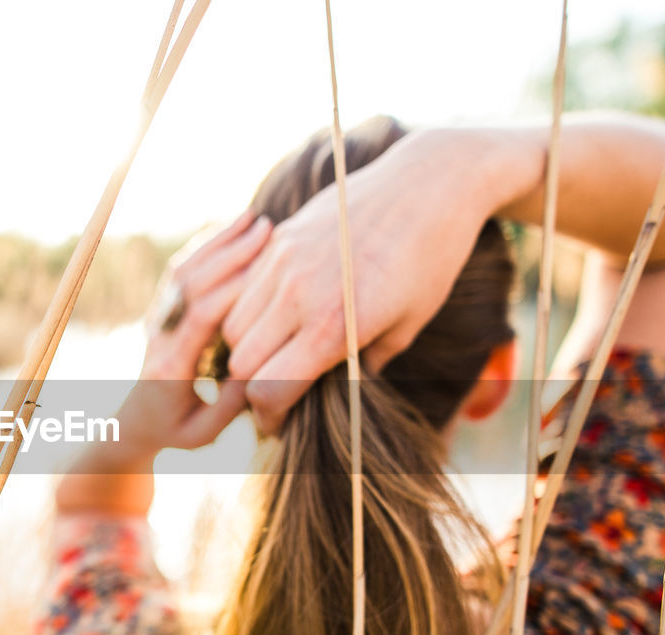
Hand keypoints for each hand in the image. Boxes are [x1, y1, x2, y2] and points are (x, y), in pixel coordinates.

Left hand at [69, 211, 270, 476]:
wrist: (132, 422)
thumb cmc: (175, 431)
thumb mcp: (203, 433)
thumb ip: (228, 407)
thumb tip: (254, 373)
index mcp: (171, 365)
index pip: (201, 316)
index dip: (234, 286)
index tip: (268, 265)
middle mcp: (160, 333)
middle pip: (193, 281)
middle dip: (230, 252)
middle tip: (268, 230)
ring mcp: (157, 317)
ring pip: (185, 268)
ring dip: (219, 241)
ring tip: (254, 219)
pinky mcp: (161, 307)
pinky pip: (180, 269)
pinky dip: (206, 245)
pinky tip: (231, 227)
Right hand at [220, 128, 496, 432]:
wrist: (428, 182)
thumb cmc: (431, 259)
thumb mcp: (407, 324)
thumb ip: (362, 365)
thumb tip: (332, 391)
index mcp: (334, 324)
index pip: (269, 389)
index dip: (270, 415)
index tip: (281, 421)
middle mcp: (298, 293)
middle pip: (242, 362)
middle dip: (255, 384)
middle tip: (279, 389)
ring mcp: (283, 262)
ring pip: (234, 325)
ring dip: (251, 346)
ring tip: (279, 350)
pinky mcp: (280, 238)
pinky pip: (245, 288)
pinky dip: (254, 310)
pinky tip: (285, 312)